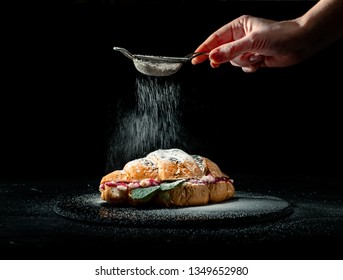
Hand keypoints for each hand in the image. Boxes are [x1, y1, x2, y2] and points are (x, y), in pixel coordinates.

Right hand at [191, 15, 306, 72]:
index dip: (204, 48)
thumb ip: (230, 50)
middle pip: (222, 52)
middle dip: (227, 58)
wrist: (299, 44)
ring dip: (243, 62)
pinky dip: (250, 67)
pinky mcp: (253, 58)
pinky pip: (242, 67)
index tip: (195, 58)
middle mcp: (241, 37)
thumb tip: (213, 57)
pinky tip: (260, 62)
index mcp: (238, 26)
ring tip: (255, 56)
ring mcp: (247, 48)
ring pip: (232, 61)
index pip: (216, 38)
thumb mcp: (252, 42)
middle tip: (218, 63)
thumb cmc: (279, 35)